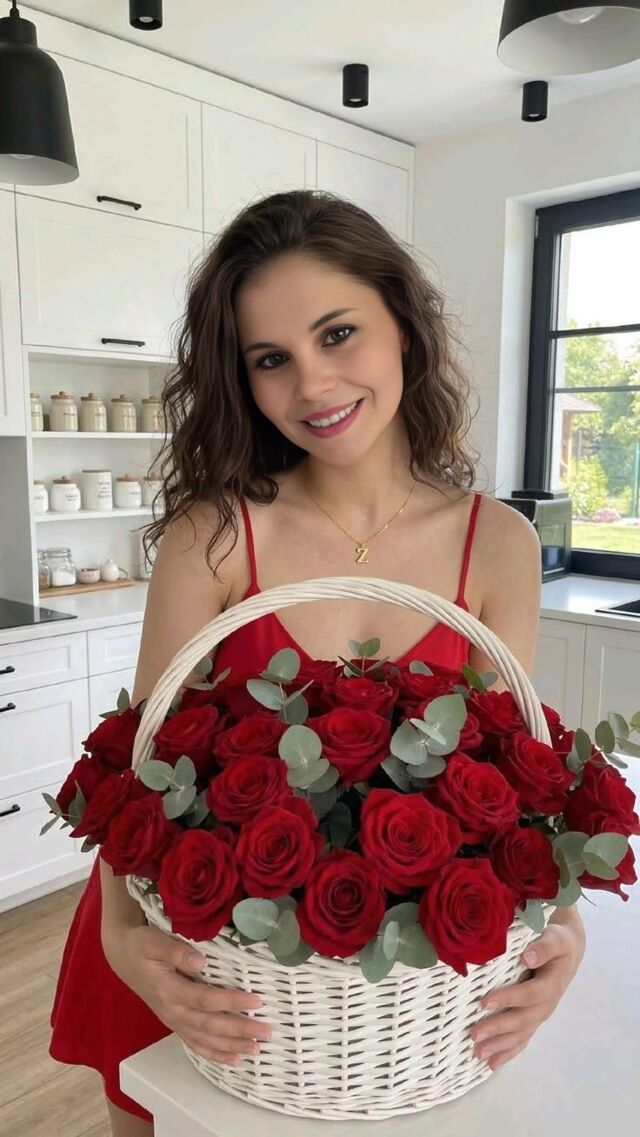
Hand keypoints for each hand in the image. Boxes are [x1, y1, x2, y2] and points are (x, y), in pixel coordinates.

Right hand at [105, 923, 271, 1064]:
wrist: (123, 956)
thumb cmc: (141, 945)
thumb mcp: (154, 941)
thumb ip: (176, 951)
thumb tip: (201, 960)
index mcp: (168, 989)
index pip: (204, 999)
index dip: (230, 1001)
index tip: (256, 1000)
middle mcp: (171, 1010)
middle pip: (209, 1025)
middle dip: (239, 1030)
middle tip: (266, 1032)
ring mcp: (173, 1020)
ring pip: (204, 1039)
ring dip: (231, 1046)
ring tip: (256, 1050)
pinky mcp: (175, 1023)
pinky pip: (195, 1044)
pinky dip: (215, 1054)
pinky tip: (234, 1060)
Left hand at [468, 916, 584, 1070]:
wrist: (568, 951)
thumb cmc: (558, 941)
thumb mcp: (555, 938)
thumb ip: (543, 947)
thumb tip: (528, 957)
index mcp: (551, 984)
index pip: (529, 994)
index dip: (508, 999)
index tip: (485, 1002)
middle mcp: (547, 1003)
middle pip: (522, 1020)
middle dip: (498, 1028)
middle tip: (474, 1034)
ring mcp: (540, 1013)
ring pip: (521, 1034)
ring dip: (500, 1046)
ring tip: (479, 1054)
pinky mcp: (534, 1018)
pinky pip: (522, 1038)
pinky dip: (508, 1052)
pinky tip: (492, 1064)